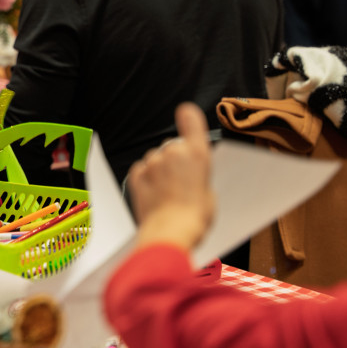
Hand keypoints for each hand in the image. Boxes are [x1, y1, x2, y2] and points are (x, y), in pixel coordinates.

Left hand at [127, 103, 214, 250]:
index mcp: (198, 154)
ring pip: (155, 159)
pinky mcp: (137, 173)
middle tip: (180, 183)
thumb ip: (199, 175)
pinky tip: (154, 195)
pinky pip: (142, 169)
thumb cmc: (193, 218)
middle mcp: (174, 152)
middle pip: (173, 146)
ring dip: (159, 171)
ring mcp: (153, 162)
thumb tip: (191, 176)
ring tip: (166, 194)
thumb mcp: (209, 193)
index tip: (186, 114)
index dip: (188, 116)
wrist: (169, 233)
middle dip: (175, 159)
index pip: (191, 120)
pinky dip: (146, 179)